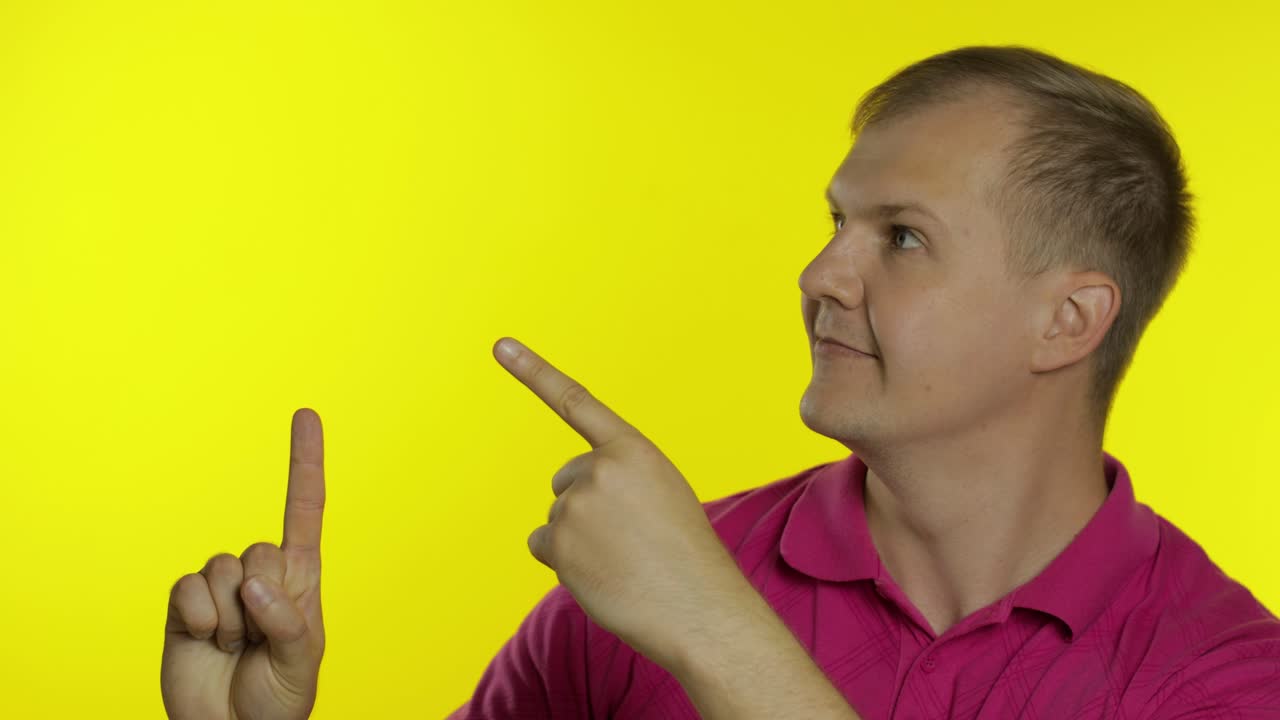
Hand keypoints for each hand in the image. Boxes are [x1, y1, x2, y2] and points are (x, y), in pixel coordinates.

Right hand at [161, 409, 326, 719]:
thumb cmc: (279, 698)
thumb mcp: (304, 662)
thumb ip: (289, 621)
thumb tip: (255, 584)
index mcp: (300, 579)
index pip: (304, 510)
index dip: (305, 462)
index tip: (306, 415)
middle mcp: (260, 575)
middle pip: (259, 549)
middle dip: (260, 599)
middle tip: (260, 641)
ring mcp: (221, 589)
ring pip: (222, 568)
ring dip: (230, 618)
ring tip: (234, 648)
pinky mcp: (185, 604)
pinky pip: (188, 588)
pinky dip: (200, 618)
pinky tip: (205, 642)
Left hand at [493, 337, 750, 670]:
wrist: (697, 607)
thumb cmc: (684, 555)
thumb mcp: (662, 494)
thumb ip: (619, 480)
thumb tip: (570, 500)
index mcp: (633, 450)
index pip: (576, 402)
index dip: (534, 371)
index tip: (500, 346)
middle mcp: (599, 469)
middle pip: (567, 482)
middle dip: (587, 508)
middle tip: (628, 539)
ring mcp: (575, 504)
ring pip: (558, 519)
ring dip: (579, 541)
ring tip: (622, 560)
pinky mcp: (557, 541)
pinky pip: (543, 546)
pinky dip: (563, 562)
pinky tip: (599, 575)